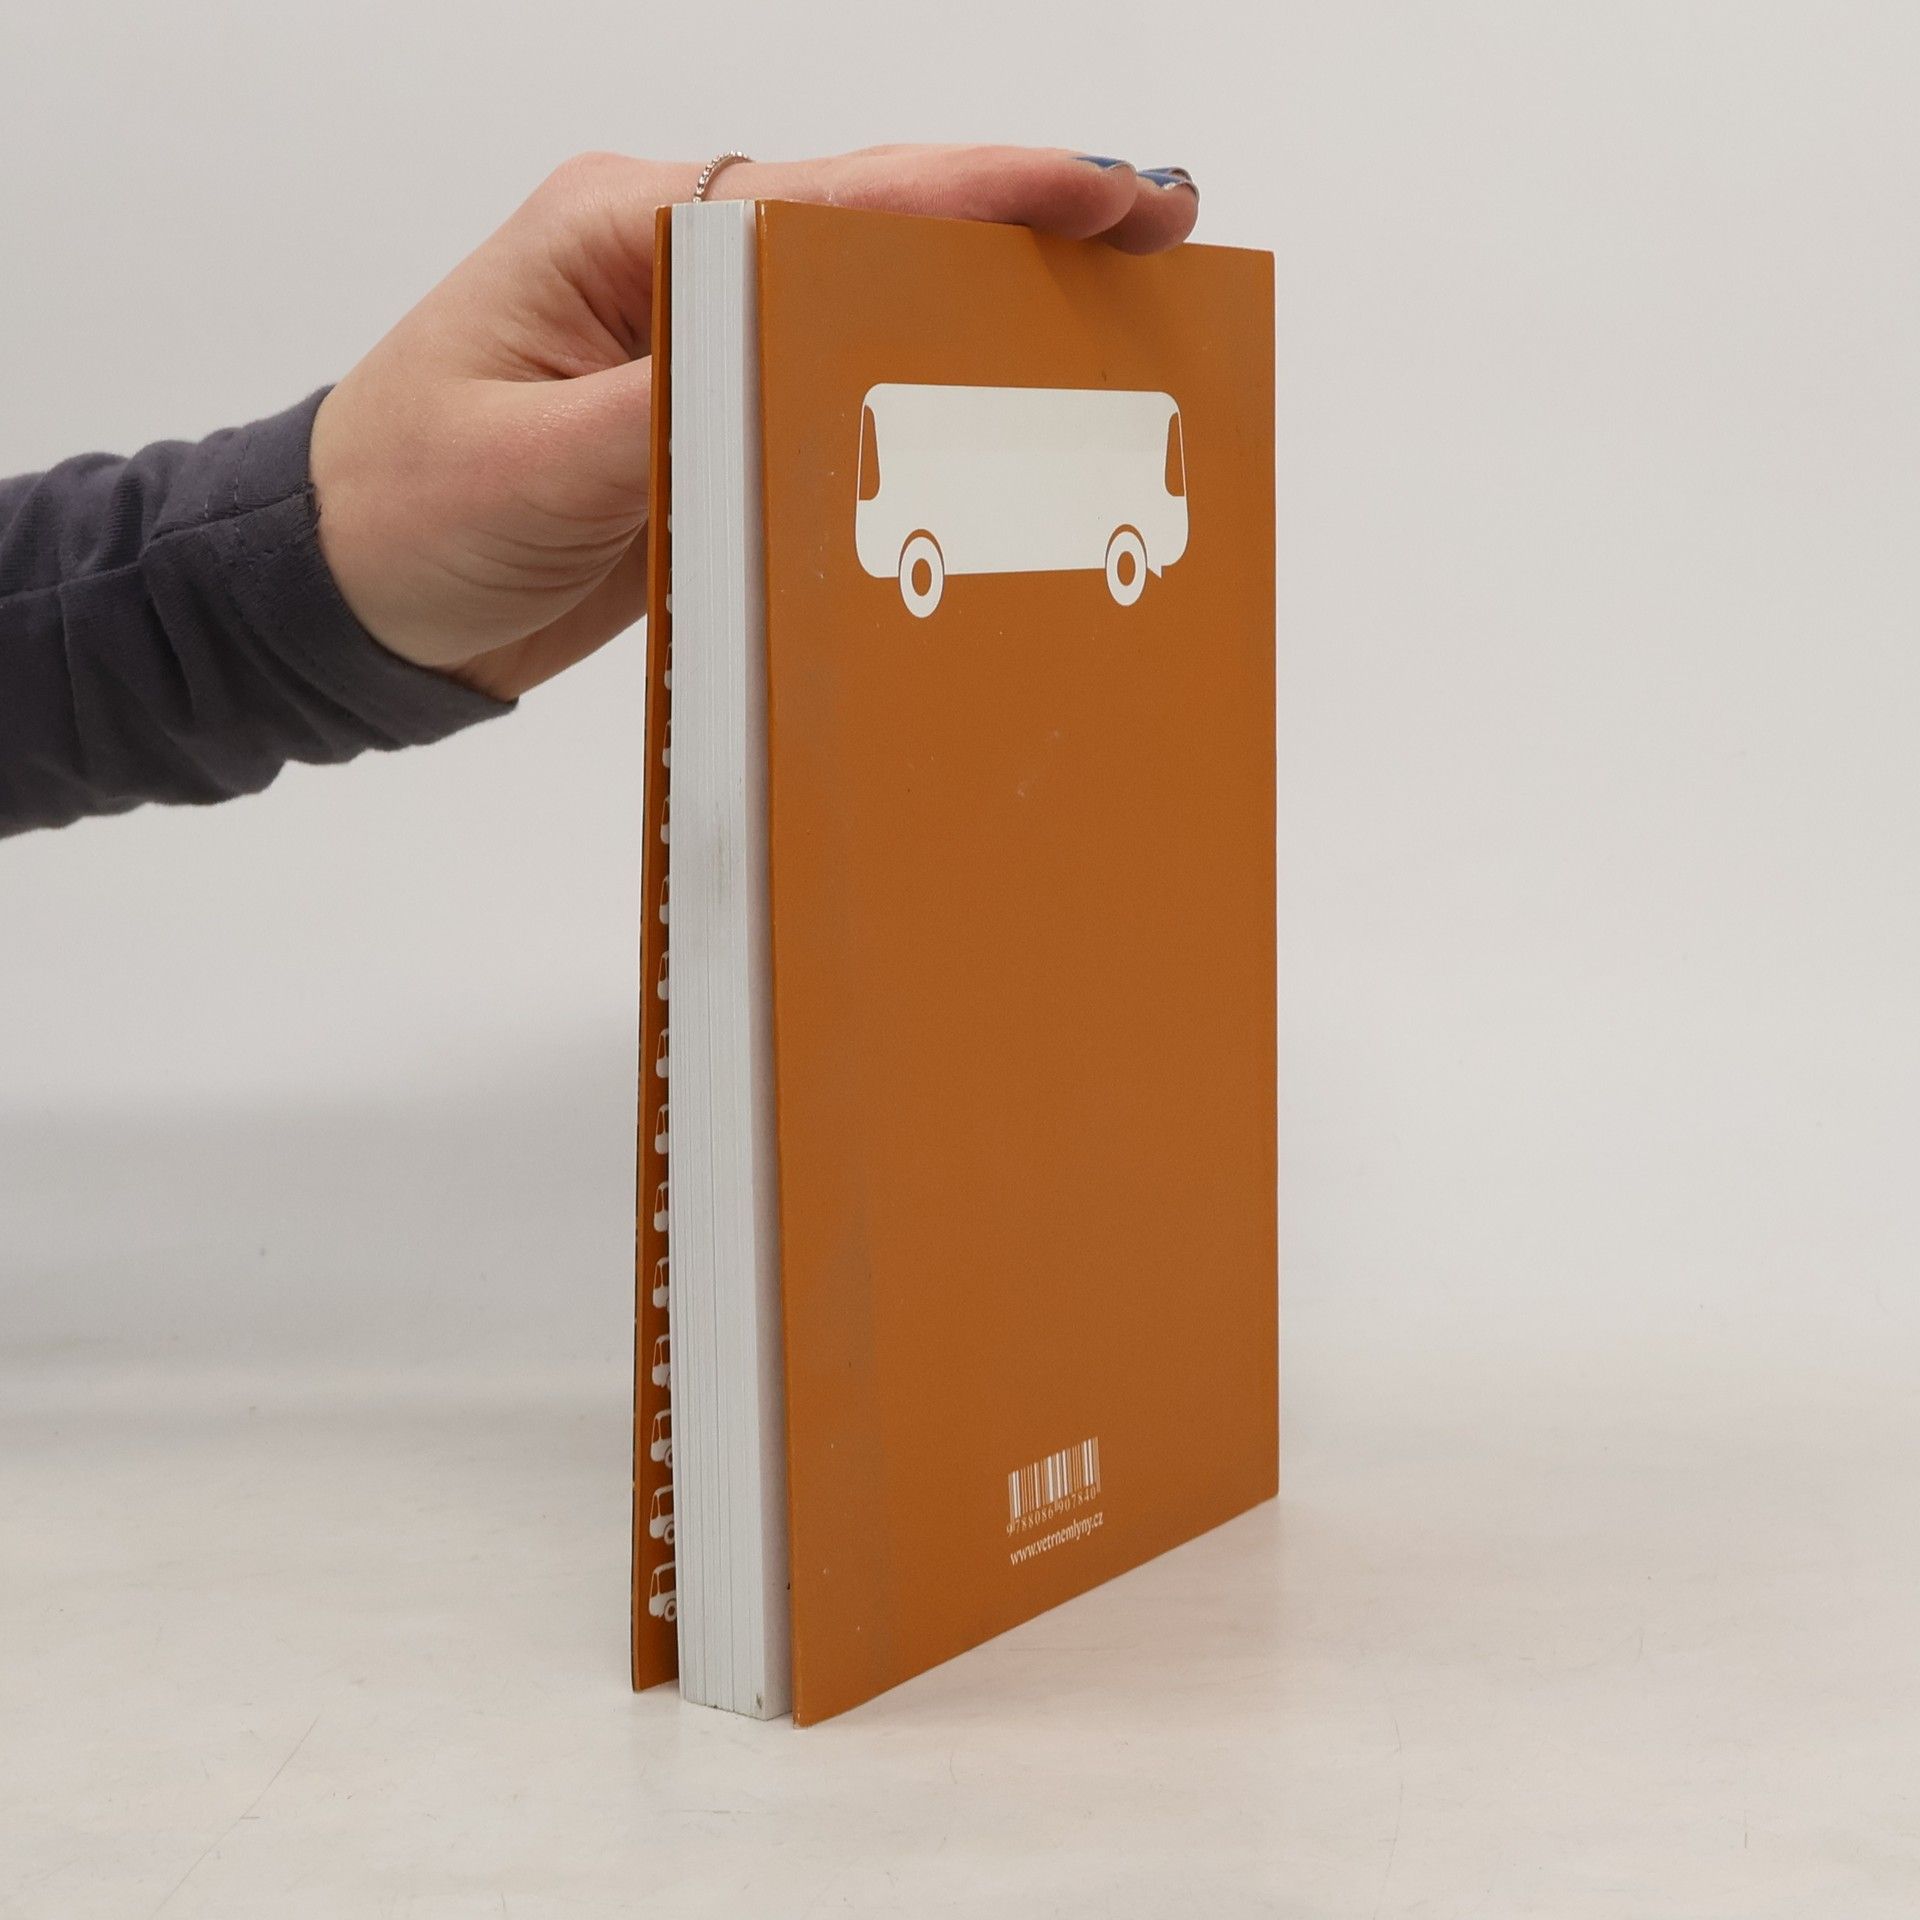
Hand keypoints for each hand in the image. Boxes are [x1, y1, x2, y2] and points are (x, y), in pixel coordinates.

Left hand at [309, 147, 1199, 701]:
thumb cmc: (397, 513)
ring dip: (980, 304)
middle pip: (872, 227)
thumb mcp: (519, 469)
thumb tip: (791, 366)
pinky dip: (916, 391)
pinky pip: (828, 392)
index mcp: (620, 237)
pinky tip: (987, 404)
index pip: (825, 199)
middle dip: (1014, 223)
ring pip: (864, 305)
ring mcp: (690, 343)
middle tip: (1154, 226)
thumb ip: (658, 412)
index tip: (1098, 189)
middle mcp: (666, 270)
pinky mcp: (702, 421)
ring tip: (1107, 305)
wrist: (345, 598)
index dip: (975, 192)